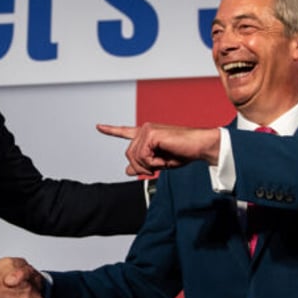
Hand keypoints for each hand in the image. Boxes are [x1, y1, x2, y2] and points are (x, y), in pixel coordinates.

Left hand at [97, 122, 220, 175]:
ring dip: (150, 165)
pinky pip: (143, 156)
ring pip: (135, 157)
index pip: (125, 132)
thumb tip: (127, 170)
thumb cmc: (183, 153)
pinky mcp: (151, 134)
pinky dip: (154, 163)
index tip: (98, 126)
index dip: (111, 130)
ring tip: (164, 161)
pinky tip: (164, 158)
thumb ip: (142, 164)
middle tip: (158, 166)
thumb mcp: (159, 162)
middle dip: (142, 167)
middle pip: (129, 155)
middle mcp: (145, 129)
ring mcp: (147, 130)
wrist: (199, 147)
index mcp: (147, 134)